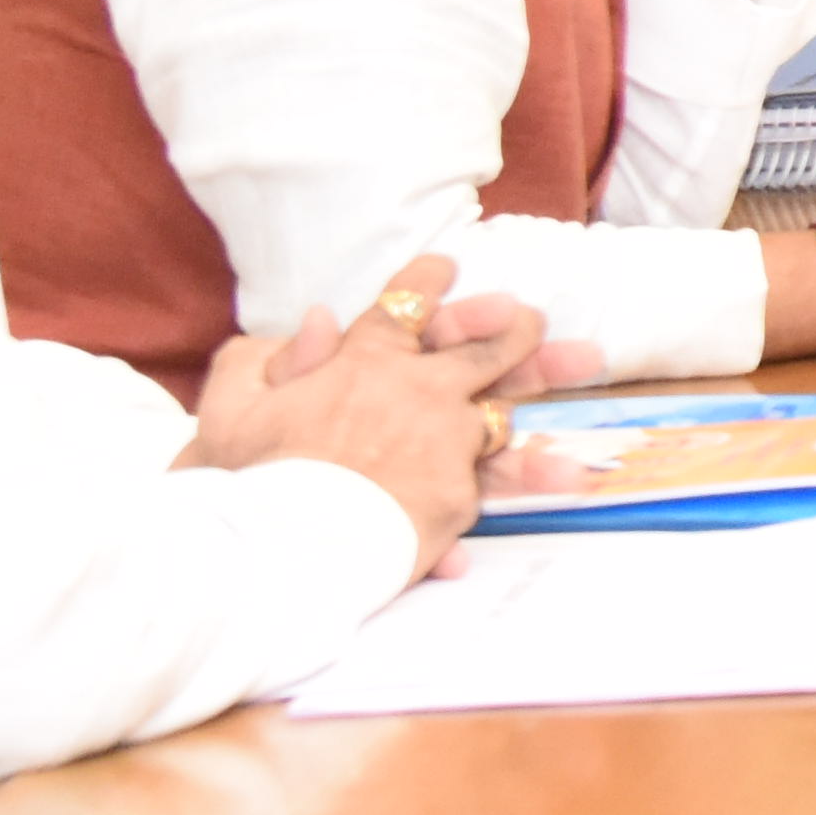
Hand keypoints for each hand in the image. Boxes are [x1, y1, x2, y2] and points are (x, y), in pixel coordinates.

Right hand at [182, 254, 553, 567]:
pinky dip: (532, 476)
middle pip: (483, 348)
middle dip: (512, 326)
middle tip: (530, 317)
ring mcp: (445, 442)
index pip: (401, 306)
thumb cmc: (246, 481)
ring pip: (507, 410)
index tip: (445, 265)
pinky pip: (494, 483)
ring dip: (546, 381)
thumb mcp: (231, 410)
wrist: (274, 549)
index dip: (424, 282)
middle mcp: (418, 393)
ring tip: (584, 364)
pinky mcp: (456, 495)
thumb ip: (266, 359)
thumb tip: (319, 316)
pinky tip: (574, 475)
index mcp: (362, 362)